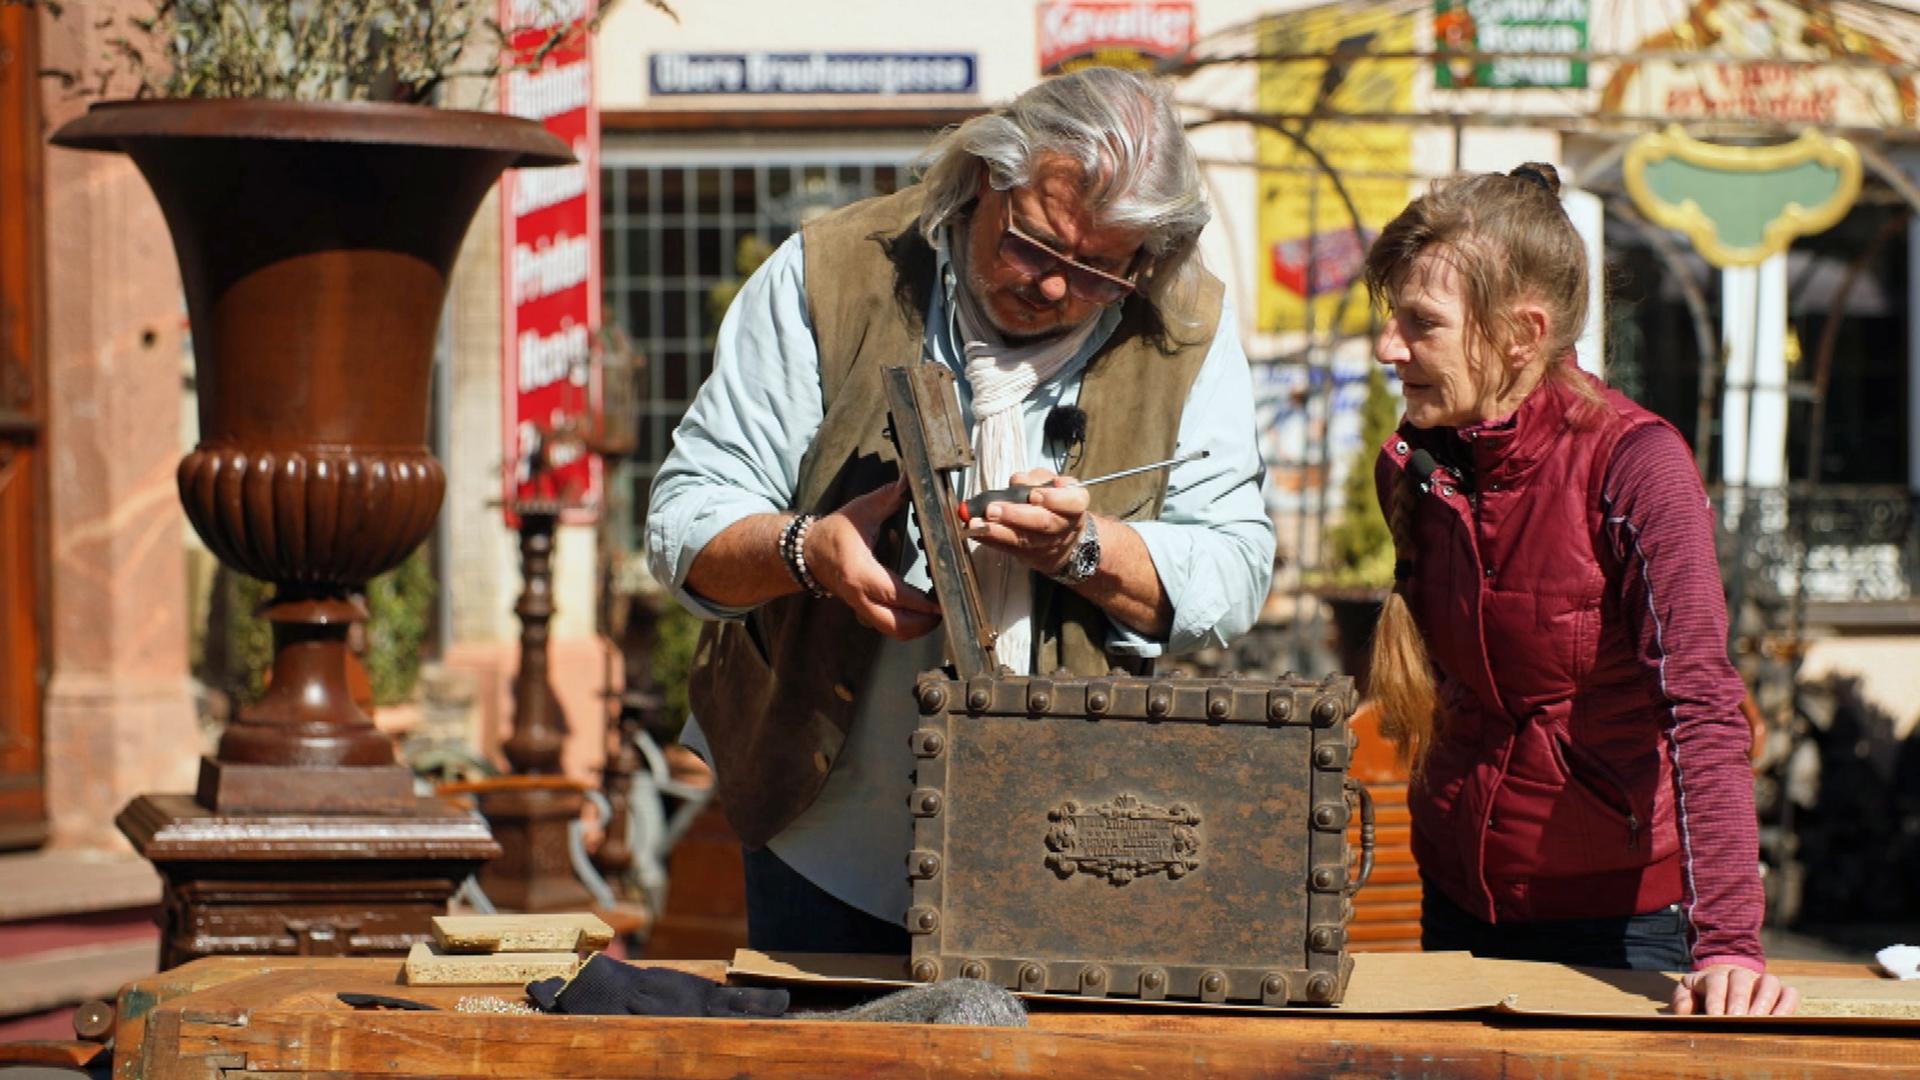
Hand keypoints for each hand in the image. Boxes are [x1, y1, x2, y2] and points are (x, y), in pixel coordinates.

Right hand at [804, 478, 941, 640]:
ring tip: (936, 614)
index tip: (940, 602)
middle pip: (895, 625)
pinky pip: (886, 626)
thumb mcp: (861, 511)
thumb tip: (909, 480)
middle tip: (945, 610)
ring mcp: (860, 607)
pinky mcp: (862, 611)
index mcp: (860, 573)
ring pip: (891, 631)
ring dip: (916, 628)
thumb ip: (888, 497)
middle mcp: (860, 596)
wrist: (807, 552)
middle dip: (924, 624)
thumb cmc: (834, 532)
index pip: (895, 594)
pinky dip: (905, 625)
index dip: (920, 603)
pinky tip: (919, 613)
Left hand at [965, 468, 1091, 577]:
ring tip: (976, 523)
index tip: (1034, 495)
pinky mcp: (1029, 556)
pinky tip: (974, 532)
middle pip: (1043, 523)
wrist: (1064, 539)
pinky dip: (989, 540)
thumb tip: (1019, 481)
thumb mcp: (1053, 484)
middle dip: (1016, 516)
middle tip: (992, 509)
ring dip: (996, 532)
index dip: (1054, 499)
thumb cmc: (1055, 503)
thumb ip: (1037, 479)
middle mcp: (1063, 527)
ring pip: (1023, 540)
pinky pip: (1008, 549)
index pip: (1072, 502)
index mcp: (1074, 505)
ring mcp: (1046, 545)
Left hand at [1670, 964, 1798, 1015]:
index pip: (1716, 981)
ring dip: (1764, 1002)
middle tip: (1737, 1020)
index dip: (1716, 999)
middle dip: (1739, 1000)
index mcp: (1715, 974)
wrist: (1726, 980)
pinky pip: (1789, 993)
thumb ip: (1682, 999)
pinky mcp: (1780, 991)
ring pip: (1769, 983)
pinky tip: (1780, 1021)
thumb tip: (1684, 1012)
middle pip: (1741, 980)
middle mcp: (1740, 974)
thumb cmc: (1705, 993)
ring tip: (1758, 1022)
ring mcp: (1762, 980)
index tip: (1716, 1017)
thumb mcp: (1689, 992)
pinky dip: (1788, 1005)